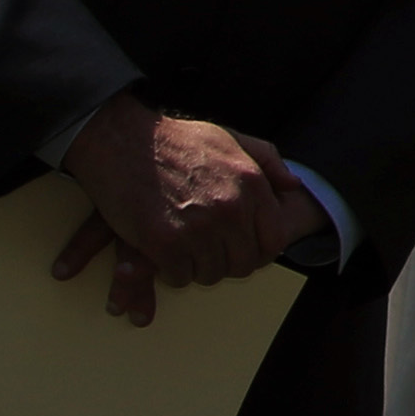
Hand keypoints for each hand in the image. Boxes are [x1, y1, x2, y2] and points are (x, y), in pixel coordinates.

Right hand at [51, 95, 323, 327]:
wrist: (121, 140)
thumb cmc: (176, 140)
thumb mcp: (231, 139)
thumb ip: (268, 161)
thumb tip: (293, 186)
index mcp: (251, 185)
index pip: (274, 240)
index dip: (260, 251)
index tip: (242, 249)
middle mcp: (230, 208)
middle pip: (244, 263)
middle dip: (227, 262)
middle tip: (208, 252)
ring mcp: (197, 227)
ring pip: (211, 273)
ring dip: (198, 267)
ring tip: (185, 248)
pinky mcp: (163, 242)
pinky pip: (179, 276)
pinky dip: (172, 270)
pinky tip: (164, 252)